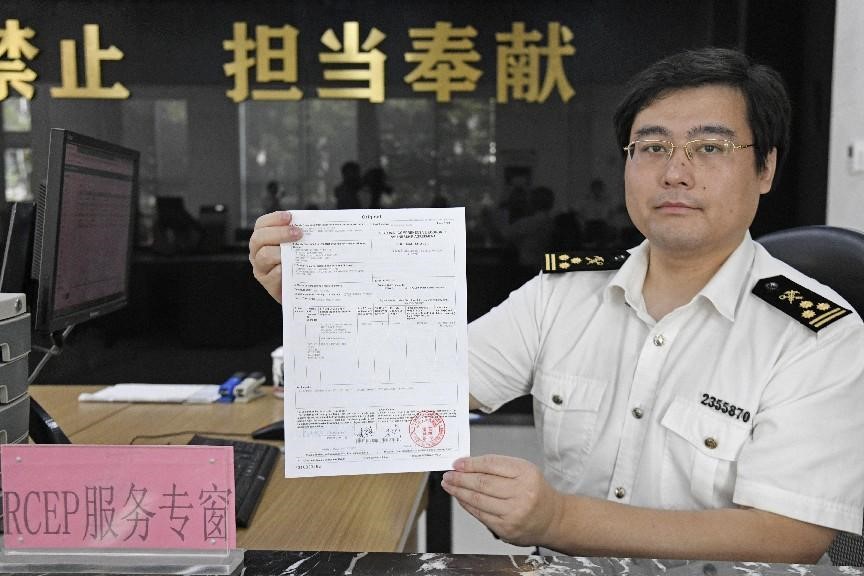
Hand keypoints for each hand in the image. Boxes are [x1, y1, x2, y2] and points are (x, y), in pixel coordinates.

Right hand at [248, 211, 302, 302]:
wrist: (299, 289)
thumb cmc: (297, 263)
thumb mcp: (296, 246)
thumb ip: (298, 235)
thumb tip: (314, 224)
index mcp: (263, 239)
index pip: (262, 224)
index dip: (274, 218)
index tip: (290, 216)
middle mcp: (257, 252)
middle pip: (260, 238)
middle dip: (280, 233)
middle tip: (298, 233)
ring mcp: (261, 268)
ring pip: (264, 255)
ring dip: (281, 251)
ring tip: (297, 250)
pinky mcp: (268, 284)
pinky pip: (273, 274)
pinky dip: (283, 269)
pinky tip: (295, 267)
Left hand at [441, 454, 563, 546]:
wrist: (552, 519)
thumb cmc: (535, 491)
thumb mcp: (523, 470)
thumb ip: (497, 467)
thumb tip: (467, 465)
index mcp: (526, 473)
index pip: (491, 464)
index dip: (470, 463)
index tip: (457, 463)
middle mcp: (522, 493)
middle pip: (482, 482)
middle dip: (460, 478)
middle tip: (448, 474)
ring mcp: (514, 513)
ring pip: (478, 499)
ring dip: (459, 491)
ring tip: (449, 485)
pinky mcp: (506, 529)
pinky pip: (480, 515)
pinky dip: (466, 505)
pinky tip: (460, 498)